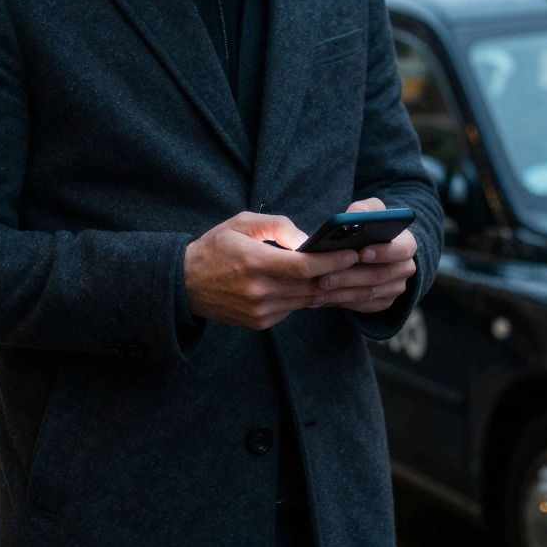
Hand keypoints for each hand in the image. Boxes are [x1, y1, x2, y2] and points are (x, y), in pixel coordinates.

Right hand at [185, 212, 358, 329]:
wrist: (184, 285)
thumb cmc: (215, 248)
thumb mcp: (241, 224)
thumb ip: (276, 227)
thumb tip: (307, 240)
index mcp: (254, 262)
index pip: (303, 266)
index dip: (332, 261)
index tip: (352, 253)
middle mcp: (259, 291)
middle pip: (310, 286)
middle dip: (338, 275)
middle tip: (362, 264)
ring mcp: (260, 311)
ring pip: (305, 300)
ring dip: (328, 288)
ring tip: (350, 275)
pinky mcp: (260, 322)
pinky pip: (293, 309)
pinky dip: (307, 297)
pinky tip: (320, 286)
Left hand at [313, 198, 417, 313]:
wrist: (371, 248)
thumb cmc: (369, 226)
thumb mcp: (369, 211)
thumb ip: (364, 209)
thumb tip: (355, 215)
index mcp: (406, 244)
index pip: (402, 250)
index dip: (383, 252)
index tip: (361, 253)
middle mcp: (405, 268)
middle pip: (380, 276)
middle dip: (350, 276)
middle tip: (325, 276)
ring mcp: (396, 288)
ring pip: (369, 293)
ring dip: (342, 292)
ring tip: (318, 287)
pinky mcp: (383, 301)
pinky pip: (363, 305)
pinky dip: (342, 301)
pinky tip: (322, 296)